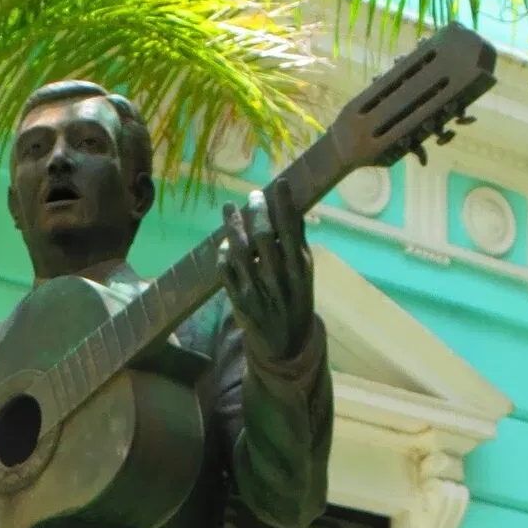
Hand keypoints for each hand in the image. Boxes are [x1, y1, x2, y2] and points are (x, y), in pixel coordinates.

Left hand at [218, 180, 314, 364]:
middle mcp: (278, 279)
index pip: (291, 231)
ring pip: (240, 252)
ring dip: (232, 226)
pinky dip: (222, 255)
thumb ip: (297, 244)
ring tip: (229, 207)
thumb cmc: (295, 300)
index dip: (284, 205)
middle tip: (253, 194)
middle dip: (257, 212)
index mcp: (299, 271)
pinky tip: (223, 242)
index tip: (279, 184)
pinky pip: (225, 272)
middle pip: (264, 238)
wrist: (284, 344)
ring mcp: (256, 290)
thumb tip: (291, 208)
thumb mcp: (304, 275)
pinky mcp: (238, 301)